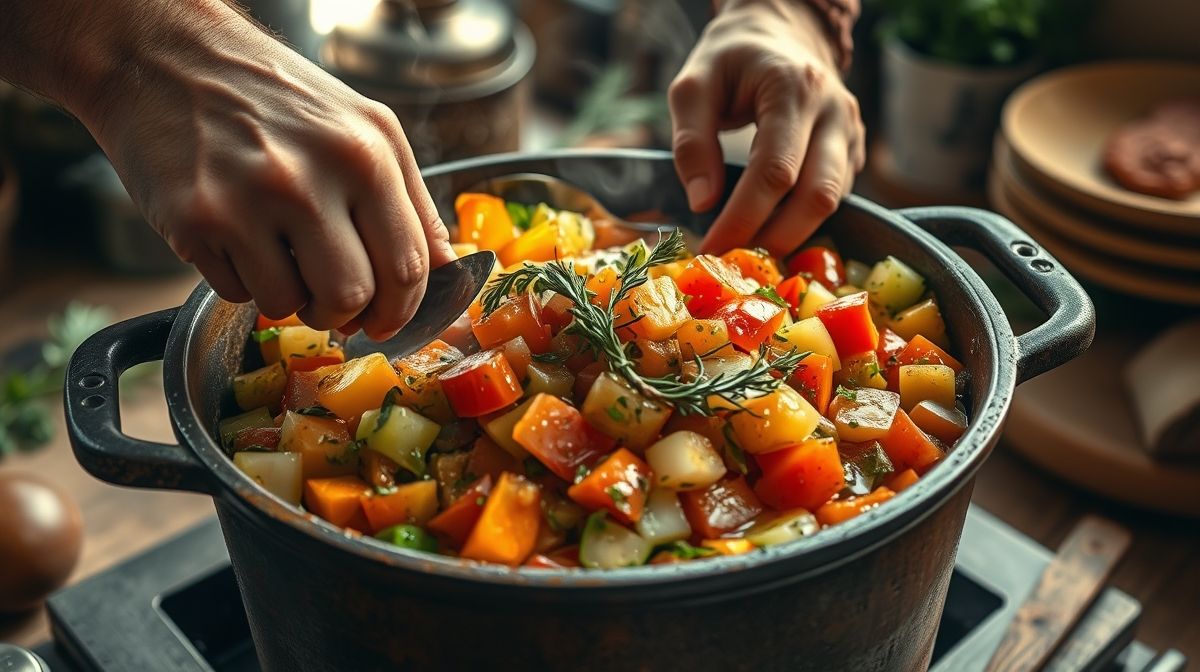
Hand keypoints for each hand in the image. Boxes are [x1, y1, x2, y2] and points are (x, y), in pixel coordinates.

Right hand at [4, 0, 454, 339]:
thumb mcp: (363, 127)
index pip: (408, 265)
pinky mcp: (195, 221)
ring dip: (291, 299)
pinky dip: (244, 282)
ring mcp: (248, 200)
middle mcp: (309, 176)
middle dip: (347, 314)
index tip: (387, 321)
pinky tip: (237, 239)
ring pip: (291, 304)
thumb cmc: (272, 96)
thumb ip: (410, 200)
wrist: (163, 56)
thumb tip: (446, 269)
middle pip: (352, 295)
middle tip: (333, 304)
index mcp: (365, 153)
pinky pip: (237, 293)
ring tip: (280, 258)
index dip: (402, 309)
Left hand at [669, 0, 865, 256]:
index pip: (775, 171)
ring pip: (833, 202)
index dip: (743, 218)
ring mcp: (851, 132)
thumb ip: (691, 141)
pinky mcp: (854, 151)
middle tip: (732, 264)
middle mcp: (834, 112)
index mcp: (794, 89)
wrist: (781, 34)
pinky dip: (803, 223)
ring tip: (748, 254)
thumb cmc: (731, 59)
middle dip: (773, 239)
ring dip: (791, 237)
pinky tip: (769, 234)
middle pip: (816, 196)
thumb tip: (702, 202)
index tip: (710, 249)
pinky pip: (835, 197)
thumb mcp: (693, 85)